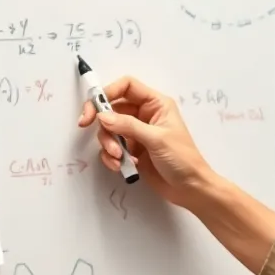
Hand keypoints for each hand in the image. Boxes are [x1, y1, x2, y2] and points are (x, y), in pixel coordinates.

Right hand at [77, 75, 212, 209]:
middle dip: (102, 121)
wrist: (190, 188)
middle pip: (112, 108)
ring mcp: (137, 133)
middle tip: (85, 126)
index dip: (108, 91)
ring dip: (108, 144)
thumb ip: (128, 126)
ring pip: (109, 130)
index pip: (127, 86)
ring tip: (119, 158)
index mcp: (156, 104)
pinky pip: (111, 148)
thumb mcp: (156, 139)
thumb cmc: (182, 159)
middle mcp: (144, 115)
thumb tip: (102, 116)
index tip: (94, 106)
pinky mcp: (131, 150)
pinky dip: (111, 157)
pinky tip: (122, 166)